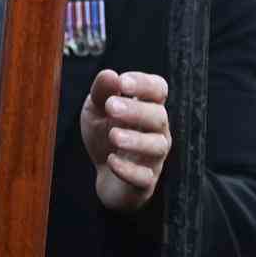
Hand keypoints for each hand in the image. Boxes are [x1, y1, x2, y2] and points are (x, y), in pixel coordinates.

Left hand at [79, 69, 171, 212]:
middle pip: (159, 116)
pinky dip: (129, 169)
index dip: (144, 84)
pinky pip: (145, 177)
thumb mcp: (96, 110)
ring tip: (113, 135)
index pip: (158, 89)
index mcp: (147, 107)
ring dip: (136, 140)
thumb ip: (101, 92)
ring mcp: (154, 157)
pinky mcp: (145, 182)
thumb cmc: (104, 135)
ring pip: (157, 146)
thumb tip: (110, 74)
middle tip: (111, 107)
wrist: (104, 175)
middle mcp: (157, 131)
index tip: (122, 82)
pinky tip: (111, 160)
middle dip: (137, 110)